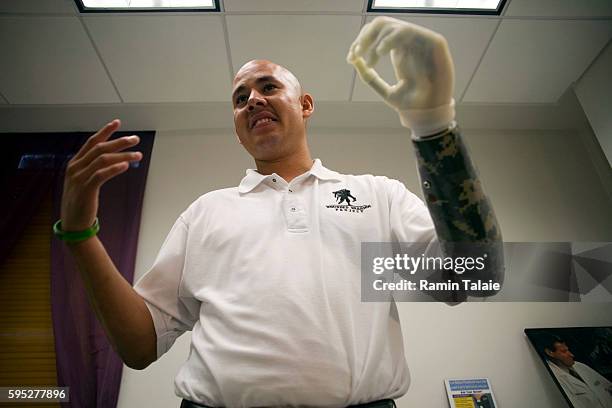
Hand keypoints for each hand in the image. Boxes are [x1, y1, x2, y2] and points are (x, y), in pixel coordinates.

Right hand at [60, 119, 141, 231]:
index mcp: (75, 163)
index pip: (91, 142)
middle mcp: (75, 168)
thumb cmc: (81, 202)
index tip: (117, 122)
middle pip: (100, 148)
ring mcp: (79, 178)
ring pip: (103, 160)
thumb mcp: (83, 181)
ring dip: (123, 155)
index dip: (105, 131)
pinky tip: (125, 166)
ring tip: (138, 155)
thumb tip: (113, 158)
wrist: (74, 223)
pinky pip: (101, 175)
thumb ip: (93, 168)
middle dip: (119, 142)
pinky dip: (114, 169)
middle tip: (136, 139)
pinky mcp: (85, 190)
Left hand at [347, 16, 454, 135]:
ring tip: (370, 58)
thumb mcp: (385, 90)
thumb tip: (354, 61)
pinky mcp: (432, 43)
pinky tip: (381, 51)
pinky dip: (391, 38)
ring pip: (392, 26)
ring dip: (376, 38)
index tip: (351, 58)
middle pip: (381, 26)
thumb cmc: (410, 103)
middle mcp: (408, 44)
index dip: (361, 42)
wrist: (427, 115)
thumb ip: (370, 77)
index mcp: (400, 51)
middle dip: (365, 37)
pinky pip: (407, 31)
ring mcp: (419, 42)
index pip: (377, 35)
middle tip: (356, 54)